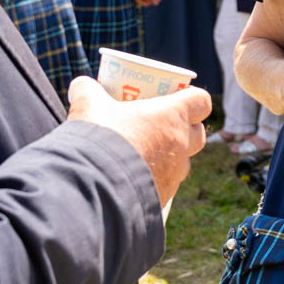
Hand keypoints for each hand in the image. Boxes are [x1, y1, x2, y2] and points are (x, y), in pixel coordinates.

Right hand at [66, 76, 209, 207]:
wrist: (93, 186)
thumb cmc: (99, 138)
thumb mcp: (87, 106)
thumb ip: (87, 90)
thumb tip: (81, 85)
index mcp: (173, 116)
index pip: (202, 101)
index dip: (193, 98)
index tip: (177, 98)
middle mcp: (181, 145)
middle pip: (198, 134)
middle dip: (185, 129)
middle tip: (160, 125)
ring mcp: (175, 174)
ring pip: (182, 162)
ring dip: (168, 156)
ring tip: (142, 153)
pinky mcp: (164, 197)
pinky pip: (166, 185)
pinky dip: (154, 179)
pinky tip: (132, 178)